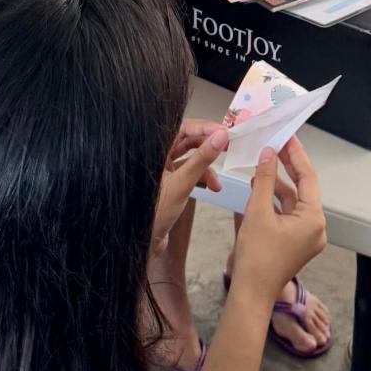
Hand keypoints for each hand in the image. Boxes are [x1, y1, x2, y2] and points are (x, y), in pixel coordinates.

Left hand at [152, 123, 226, 255]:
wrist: (141, 243)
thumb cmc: (153, 213)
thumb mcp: (181, 184)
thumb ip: (202, 160)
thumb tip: (220, 137)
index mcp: (154, 150)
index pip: (182, 127)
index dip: (204, 127)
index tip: (224, 131)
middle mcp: (157, 155)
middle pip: (186, 140)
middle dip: (208, 143)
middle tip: (229, 145)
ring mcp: (162, 168)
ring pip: (189, 156)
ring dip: (207, 164)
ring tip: (220, 174)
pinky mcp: (168, 181)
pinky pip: (188, 171)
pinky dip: (202, 176)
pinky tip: (213, 187)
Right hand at [233, 139, 326, 302]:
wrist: (251, 293)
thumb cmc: (255, 258)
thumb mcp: (257, 212)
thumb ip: (264, 179)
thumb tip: (268, 154)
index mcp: (313, 220)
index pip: (307, 178)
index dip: (296, 155)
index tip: (287, 136)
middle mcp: (316, 227)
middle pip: (303, 188)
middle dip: (288, 166)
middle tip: (277, 143)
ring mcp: (307, 236)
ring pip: (294, 201)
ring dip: (278, 183)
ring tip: (263, 163)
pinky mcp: (296, 242)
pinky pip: (289, 214)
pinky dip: (276, 200)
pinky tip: (261, 187)